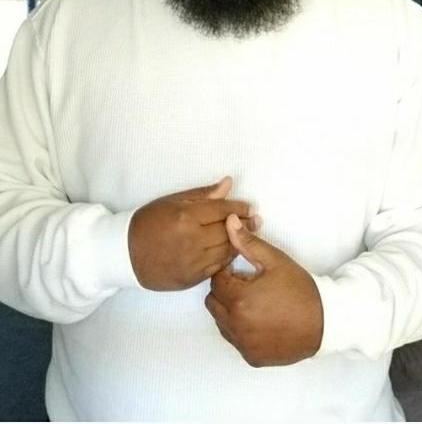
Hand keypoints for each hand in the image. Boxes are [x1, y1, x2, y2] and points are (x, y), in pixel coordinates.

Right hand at [128, 177, 254, 290]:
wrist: (124, 254)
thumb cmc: (148, 222)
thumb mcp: (172, 201)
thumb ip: (202, 195)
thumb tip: (228, 184)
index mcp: (186, 216)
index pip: (222, 210)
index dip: (239, 208)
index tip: (250, 208)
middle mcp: (191, 240)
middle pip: (228, 231)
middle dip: (245, 225)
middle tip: (256, 220)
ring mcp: (192, 262)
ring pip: (226, 251)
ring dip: (240, 242)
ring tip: (250, 235)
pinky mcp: (191, 279)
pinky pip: (217, 267)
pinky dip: (227, 258)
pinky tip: (232, 250)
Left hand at [205, 215, 323, 366]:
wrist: (326, 321)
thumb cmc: (301, 289)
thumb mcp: (275, 260)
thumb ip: (248, 241)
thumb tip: (230, 221)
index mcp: (239, 299)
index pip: (216, 280)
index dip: (227, 272)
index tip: (242, 271)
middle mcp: (236, 325)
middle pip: (213, 302)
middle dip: (225, 290)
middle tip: (248, 285)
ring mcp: (243, 344)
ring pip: (220, 322)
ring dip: (229, 310)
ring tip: (254, 302)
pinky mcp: (251, 358)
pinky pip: (234, 340)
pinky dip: (240, 330)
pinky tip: (260, 320)